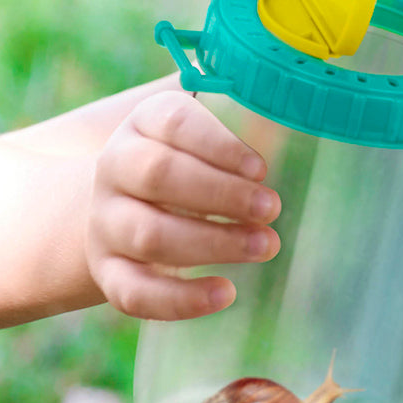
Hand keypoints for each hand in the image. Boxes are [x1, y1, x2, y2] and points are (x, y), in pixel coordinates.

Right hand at [86, 90, 280, 319]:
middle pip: (158, 175)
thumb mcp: (212, 126)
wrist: (127, 199)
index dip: (219, 145)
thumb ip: (248, 111)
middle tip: (272, 208)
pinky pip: (133, 291)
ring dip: (212, 243)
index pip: (174, 122)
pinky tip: (226, 293)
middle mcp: (115, 166)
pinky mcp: (108, 270)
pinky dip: (179, 299)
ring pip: (149, 234)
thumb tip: (296, 104)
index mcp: (145, 121)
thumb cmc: (193, 156)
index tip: (260, 168)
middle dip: (221, 194)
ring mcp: (106, 221)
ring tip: (266, 245)